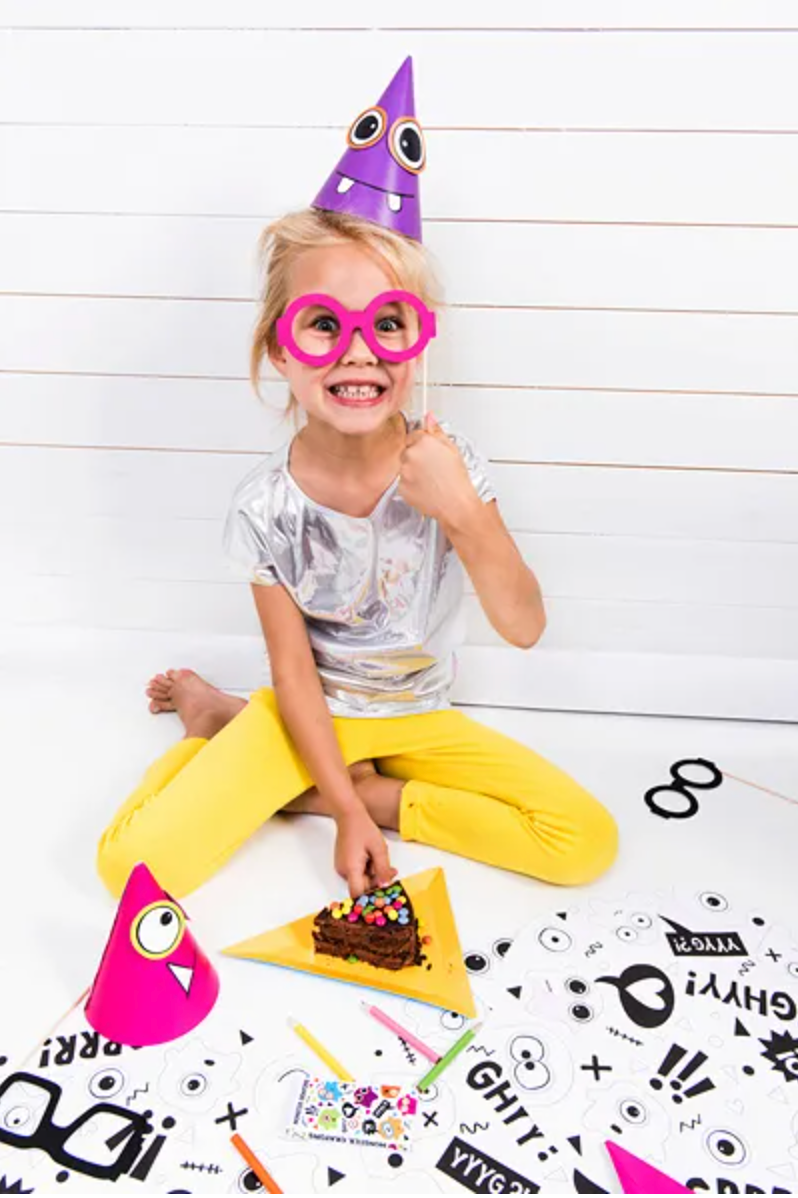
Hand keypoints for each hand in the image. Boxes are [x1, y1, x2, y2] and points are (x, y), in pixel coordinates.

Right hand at [334, 804, 396, 897]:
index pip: (358, 894)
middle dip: (378, 880)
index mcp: (351, 868)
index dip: (370, 897)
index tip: (384, 892)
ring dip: (373, 873)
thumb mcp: (379, 848)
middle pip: (362, 886)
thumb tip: (385, 886)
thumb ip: (383, 869)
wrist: (349, 815)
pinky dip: (367, 868)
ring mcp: (342, 867)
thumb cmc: (363, 828)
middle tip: (392, 870)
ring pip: (360, 879)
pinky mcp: (344, 863)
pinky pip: (357, 872)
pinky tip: (373, 857)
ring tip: (381, 858)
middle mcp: (344, 870)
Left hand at [398, 412, 480, 526]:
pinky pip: (403, 482)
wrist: (455, 504)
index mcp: (423, 442)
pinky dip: (412, 485)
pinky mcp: (401, 487)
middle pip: (407, 451)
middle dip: (417, 457)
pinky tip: (426, 488)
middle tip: (433, 468)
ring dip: (413, 471)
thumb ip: (437, 431)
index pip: (414, 435)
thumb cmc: (457, 479)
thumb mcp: (452, 449)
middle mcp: (410, 455)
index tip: (430, 453)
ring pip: (405, 467)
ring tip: (431, 479)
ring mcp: (404, 472)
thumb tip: (429, 417)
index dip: (423, 444)